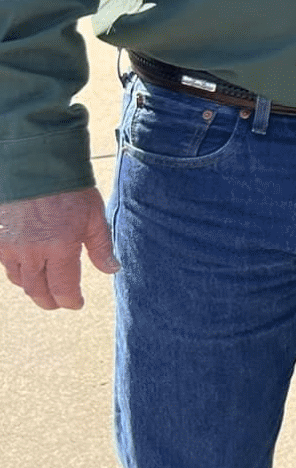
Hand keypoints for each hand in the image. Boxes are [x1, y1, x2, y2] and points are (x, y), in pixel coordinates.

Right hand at [0, 187, 117, 309]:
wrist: (37, 164)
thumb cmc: (71, 188)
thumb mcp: (94, 215)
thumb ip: (101, 246)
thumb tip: (112, 270)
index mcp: (60, 247)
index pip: (63, 288)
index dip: (70, 301)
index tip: (76, 303)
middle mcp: (32, 252)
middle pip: (38, 290)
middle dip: (50, 300)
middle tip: (59, 302)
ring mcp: (10, 246)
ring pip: (19, 280)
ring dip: (33, 287)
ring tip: (45, 287)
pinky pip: (6, 265)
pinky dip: (18, 271)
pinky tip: (28, 268)